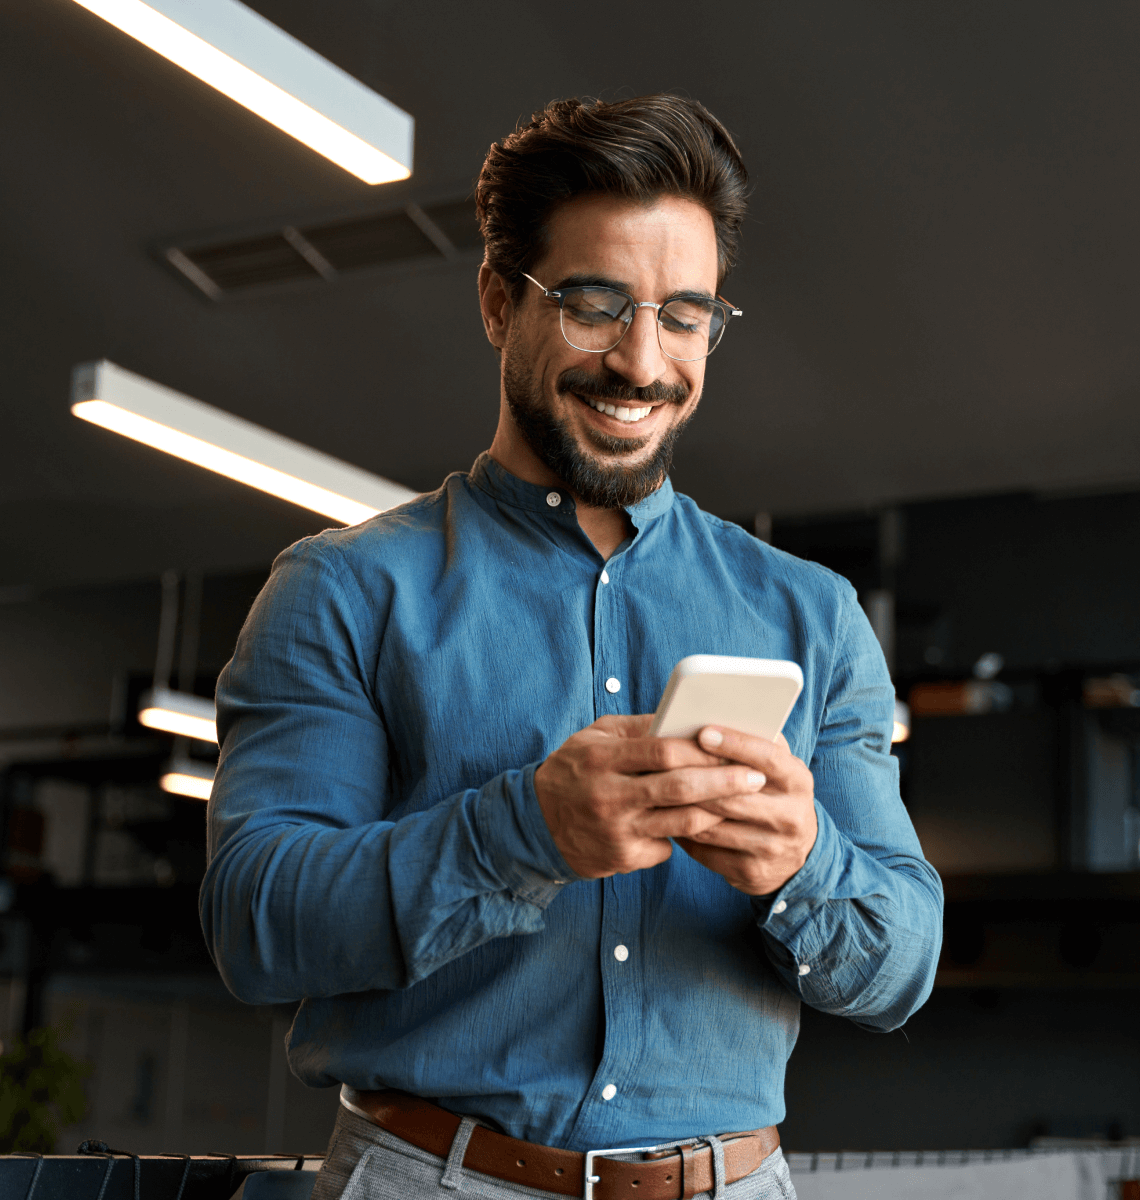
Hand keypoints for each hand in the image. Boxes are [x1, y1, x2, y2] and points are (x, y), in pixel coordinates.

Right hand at [534, 714, 767, 879]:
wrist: (536, 824)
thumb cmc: (574, 770)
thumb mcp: (595, 738)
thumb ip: (637, 729)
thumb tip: (684, 719)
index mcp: (600, 759)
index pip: (661, 751)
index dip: (701, 748)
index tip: (732, 745)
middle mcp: (608, 797)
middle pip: (679, 788)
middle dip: (724, 781)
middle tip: (756, 777)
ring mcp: (616, 831)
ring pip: (681, 822)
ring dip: (718, 810)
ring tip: (743, 799)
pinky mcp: (622, 859)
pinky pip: (667, 846)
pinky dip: (685, 834)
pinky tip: (702, 823)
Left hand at [675, 727, 817, 895]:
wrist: (798, 855)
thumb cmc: (775, 795)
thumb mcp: (778, 770)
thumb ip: (757, 744)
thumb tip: (718, 714)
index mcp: (798, 782)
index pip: (768, 758)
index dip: (735, 744)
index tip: (703, 731)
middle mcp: (790, 816)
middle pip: (733, 795)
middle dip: (695, 777)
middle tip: (662, 760)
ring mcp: (771, 847)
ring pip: (713, 824)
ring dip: (681, 805)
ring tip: (656, 785)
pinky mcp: (751, 871)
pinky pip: (705, 849)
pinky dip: (682, 831)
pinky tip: (665, 815)